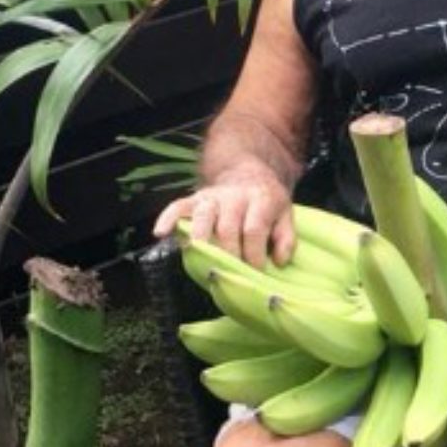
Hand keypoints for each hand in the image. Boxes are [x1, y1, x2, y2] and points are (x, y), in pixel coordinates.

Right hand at [152, 162, 296, 266]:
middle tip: (230, 272)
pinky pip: (178, 206)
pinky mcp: (195, 199)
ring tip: (198, 256)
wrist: (248, 174)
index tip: (255, 271)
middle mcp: (235, 197)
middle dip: (228, 253)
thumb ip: (286, 239)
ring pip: (203, 216)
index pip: (253, 230)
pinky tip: (160, 233)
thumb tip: (279, 262)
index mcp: (261, 200)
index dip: (253, 254)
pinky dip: (167, 218)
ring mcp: (213, 197)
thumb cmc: (267, 203)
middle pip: (227, 227)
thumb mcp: (286, 215)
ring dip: (200, 238)